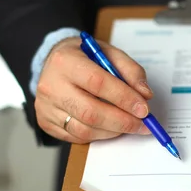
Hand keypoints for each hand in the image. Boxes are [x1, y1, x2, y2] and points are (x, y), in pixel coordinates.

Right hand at [34, 37, 152, 143]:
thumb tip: (145, 95)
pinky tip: (110, 127)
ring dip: (113, 131)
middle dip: (122, 122)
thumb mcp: (107, 52)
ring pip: (84, 130)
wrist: (52, 63)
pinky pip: (76, 137)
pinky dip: (99, 136)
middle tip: (143, 124)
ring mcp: (46, 107)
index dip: (124, 98)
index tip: (144, 109)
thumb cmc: (83, 57)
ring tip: (129, 125)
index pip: (98, 83)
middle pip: (91, 112)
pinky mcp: (46, 122)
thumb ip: (130, 70)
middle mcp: (51, 86)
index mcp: (65, 62)